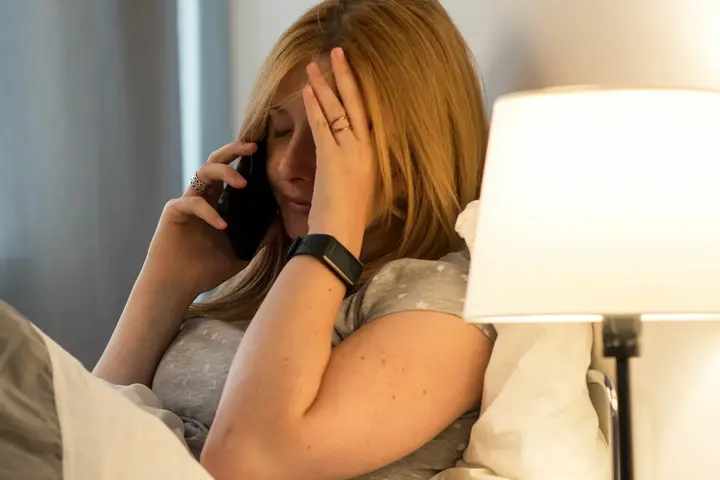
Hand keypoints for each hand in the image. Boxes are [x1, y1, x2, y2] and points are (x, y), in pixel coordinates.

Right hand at [142, 142, 277, 297]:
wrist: (177, 287)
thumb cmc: (205, 270)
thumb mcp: (242, 252)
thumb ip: (259, 236)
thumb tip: (281, 221)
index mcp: (216, 203)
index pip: (229, 172)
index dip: (242, 159)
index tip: (262, 151)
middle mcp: (201, 197)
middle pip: (214, 161)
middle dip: (233, 150)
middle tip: (252, 146)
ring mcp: (186, 202)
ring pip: (203, 172)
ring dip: (224, 172)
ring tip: (243, 183)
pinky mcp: (174, 212)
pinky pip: (193, 203)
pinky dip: (210, 212)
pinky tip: (222, 226)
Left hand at [304, 48, 374, 255]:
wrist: (341, 234)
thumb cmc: (349, 219)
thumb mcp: (362, 191)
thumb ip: (359, 171)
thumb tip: (357, 163)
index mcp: (373, 155)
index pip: (366, 115)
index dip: (357, 92)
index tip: (350, 74)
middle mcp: (365, 148)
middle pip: (356, 103)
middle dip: (345, 76)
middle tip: (337, 53)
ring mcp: (350, 151)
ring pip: (337, 109)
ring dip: (324, 85)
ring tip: (315, 65)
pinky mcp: (332, 157)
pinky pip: (322, 124)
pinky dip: (315, 106)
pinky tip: (308, 90)